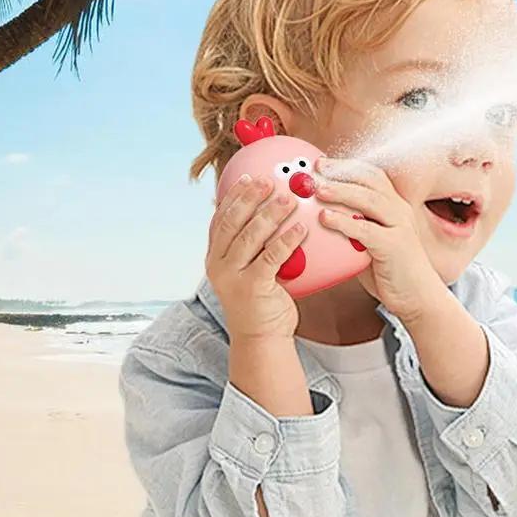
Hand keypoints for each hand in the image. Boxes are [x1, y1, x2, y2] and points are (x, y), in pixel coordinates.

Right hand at [206, 175, 307, 340]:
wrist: (261, 339)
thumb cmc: (262, 302)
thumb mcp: (251, 270)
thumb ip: (255, 247)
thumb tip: (273, 216)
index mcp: (216, 257)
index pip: (220, 219)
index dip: (234, 197)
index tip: (248, 178)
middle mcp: (219, 264)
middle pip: (233, 222)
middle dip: (251, 198)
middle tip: (269, 181)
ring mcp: (233, 276)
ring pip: (250, 236)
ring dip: (271, 214)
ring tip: (289, 199)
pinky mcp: (252, 287)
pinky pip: (271, 257)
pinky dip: (286, 240)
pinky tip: (300, 229)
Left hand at [314, 158, 445, 323]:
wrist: (419, 298)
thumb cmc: (392, 272)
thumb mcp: (371, 244)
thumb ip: (353, 229)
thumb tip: (321, 220)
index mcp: (395, 207)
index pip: (373, 176)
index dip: (347, 166)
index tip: (323, 163)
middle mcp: (400, 211)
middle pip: (370, 180)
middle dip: (342, 171)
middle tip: (316, 168)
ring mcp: (400, 227)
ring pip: (369, 199)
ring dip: (342, 191)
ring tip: (318, 189)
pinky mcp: (395, 246)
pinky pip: (367, 229)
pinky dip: (344, 222)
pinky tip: (326, 219)